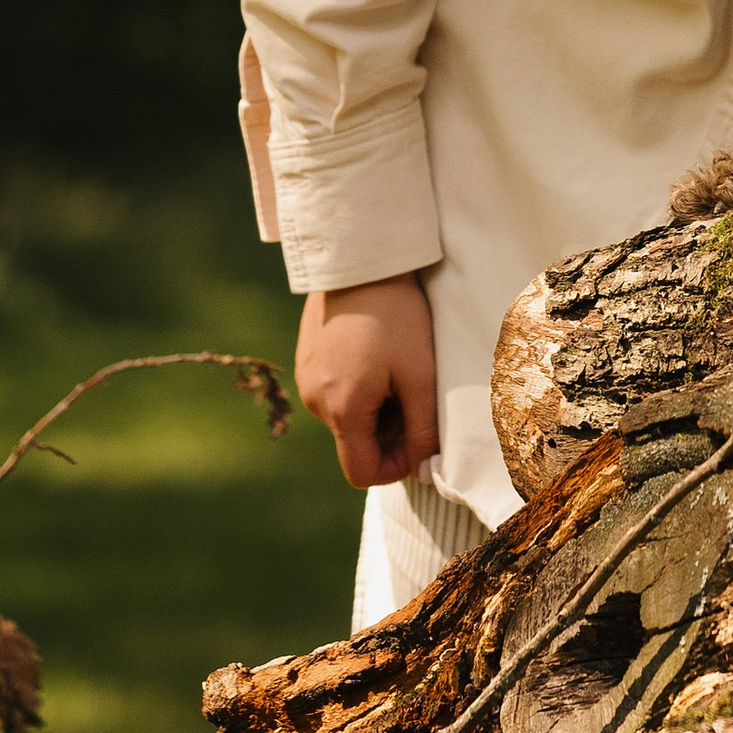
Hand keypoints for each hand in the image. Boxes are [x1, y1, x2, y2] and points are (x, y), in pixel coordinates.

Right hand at [295, 274, 439, 489]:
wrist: (361, 259)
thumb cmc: (397, 315)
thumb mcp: (420, 375)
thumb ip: (423, 429)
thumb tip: (426, 470)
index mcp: (341, 410)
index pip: (361, 472)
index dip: (396, 467)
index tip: (422, 440)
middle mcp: (315, 402)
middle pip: (355, 444)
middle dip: (391, 434)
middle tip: (419, 396)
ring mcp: (307, 379)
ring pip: (347, 418)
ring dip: (377, 409)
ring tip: (401, 370)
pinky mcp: (307, 360)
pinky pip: (335, 392)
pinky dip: (361, 389)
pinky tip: (380, 356)